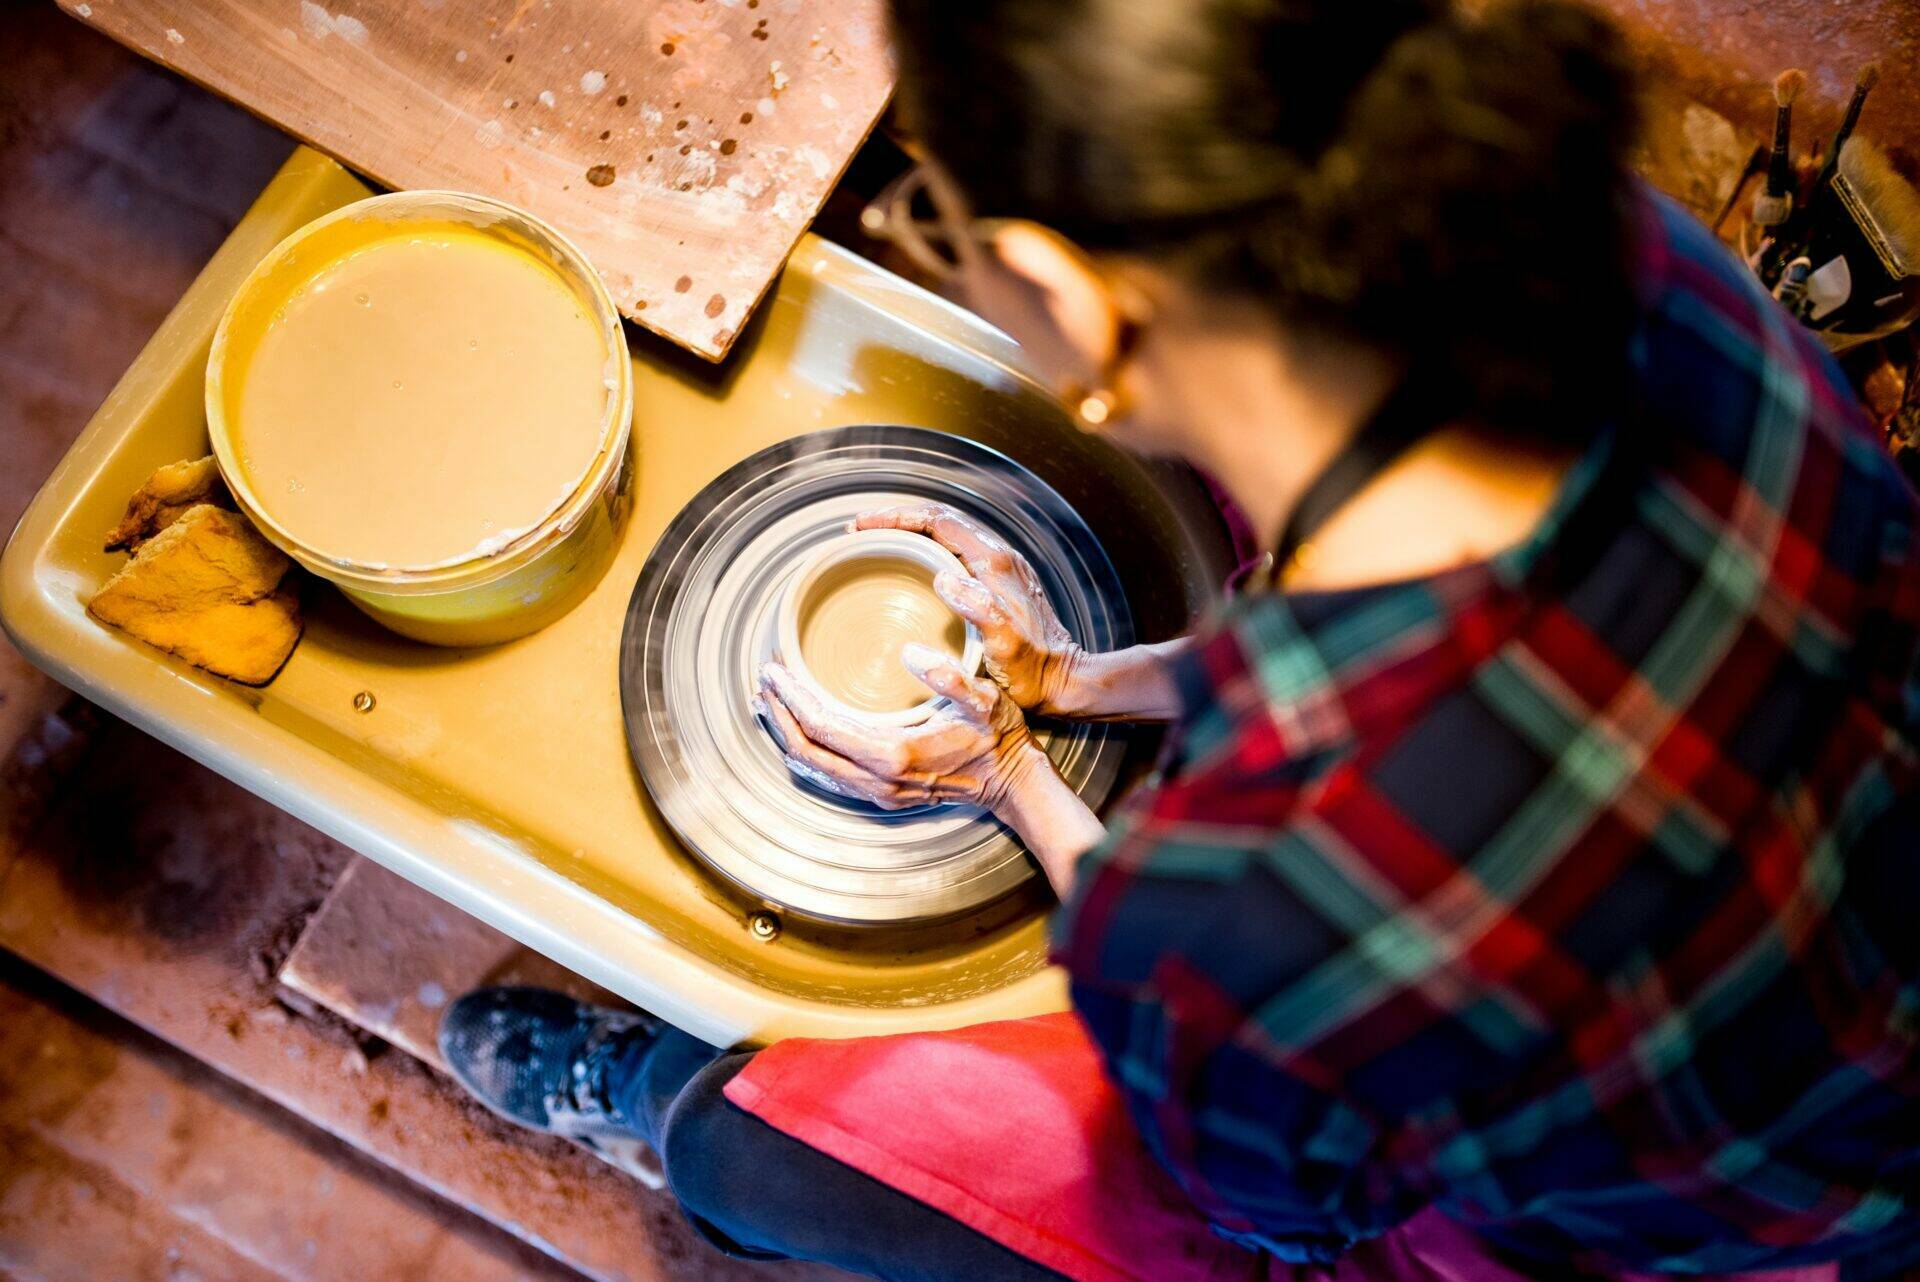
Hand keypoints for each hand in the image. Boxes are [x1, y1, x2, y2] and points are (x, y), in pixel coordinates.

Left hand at [754, 647, 1048, 812]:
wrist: (1011, 783)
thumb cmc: (998, 738)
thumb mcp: (985, 699)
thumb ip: (950, 678)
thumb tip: (910, 654)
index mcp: (893, 754)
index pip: (822, 726)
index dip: (792, 698)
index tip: (774, 670)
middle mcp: (877, 780)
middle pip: (806, 750)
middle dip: (779, 716)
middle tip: (764, 682)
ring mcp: (877, 793)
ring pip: (812, 768)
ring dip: (786, 735)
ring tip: (769, 704)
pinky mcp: (881, 795)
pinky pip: (828, 776)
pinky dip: (805, 752)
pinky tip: (797, 734)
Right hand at [854, 504, 1083, 715]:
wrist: (1066, 683)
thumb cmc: (1032, 671)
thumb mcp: (1004, 644)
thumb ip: (979, 609)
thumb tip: (943, 578)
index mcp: (994, 562)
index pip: (937, 520)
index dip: (895, 518)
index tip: (859, 528)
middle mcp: (998, 557)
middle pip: (940, 521)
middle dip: (896, 521)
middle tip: (858, 534)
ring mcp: (1000, 570)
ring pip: (947, 536)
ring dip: (910, 534)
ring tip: (874, 546)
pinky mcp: (1000, 586)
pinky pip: (955, 555)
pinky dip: (925, 553)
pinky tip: (909, 573)